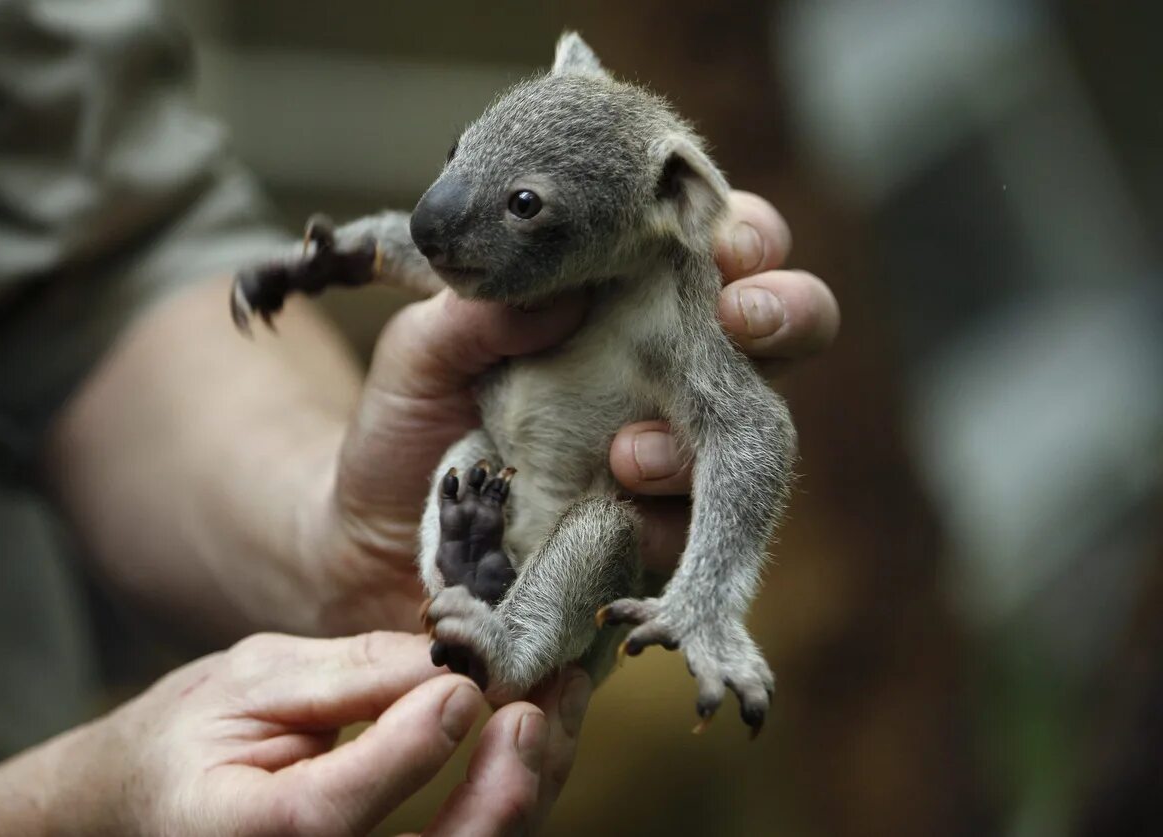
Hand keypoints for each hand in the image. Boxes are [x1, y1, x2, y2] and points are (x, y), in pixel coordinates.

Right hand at [0, 632, 592, 835]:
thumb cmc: (191, 736)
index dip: (408, 749)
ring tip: (560, 703)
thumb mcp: (254, 679)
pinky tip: (537, 735)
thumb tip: (450, 664)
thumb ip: (349, 676)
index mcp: (241, 836)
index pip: (330, 815)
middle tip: (539, 705)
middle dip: (504, 789)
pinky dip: (515, 794)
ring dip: (529, 787)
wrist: (152, 801)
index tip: (462, 683)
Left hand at [307, 190, 836, 632]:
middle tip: (742, 315)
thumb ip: (474, 314)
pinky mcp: (657, 527)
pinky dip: (668, 511)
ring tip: (630, 452)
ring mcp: (673, 450)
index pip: (711, 242)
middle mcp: (667, 365)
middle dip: (784, 309)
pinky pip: (699, 522)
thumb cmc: (412, 425)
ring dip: (712, 428)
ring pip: (758, 426)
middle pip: (780, 321)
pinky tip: (617, 496)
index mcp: (623, 296)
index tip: (722, 237)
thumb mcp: (421, 354)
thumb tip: (565, 294)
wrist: (383, 542)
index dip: (741, 230)